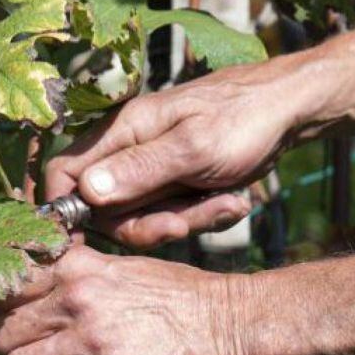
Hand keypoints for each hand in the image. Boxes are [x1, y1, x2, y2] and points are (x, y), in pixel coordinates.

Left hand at [0, 246, 244, 354]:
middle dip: (6, 353)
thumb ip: (85, 276)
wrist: (235, 327)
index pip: (9, 285)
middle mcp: (77, 298)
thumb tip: (51, 290)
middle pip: (4, 331)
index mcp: (80, 267)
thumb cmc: (187, 298)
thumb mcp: (129, 270)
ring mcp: (92, 341)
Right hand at [45, 55, 309, 248]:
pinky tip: (233, 202)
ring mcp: (152, 168)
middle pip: (107, 210)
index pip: (64, 172)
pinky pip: (173, 214)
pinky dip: (202, 215)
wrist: (291, 110)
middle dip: (149, 225)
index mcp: (122, 132)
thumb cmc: (244, 119)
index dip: (66, 210)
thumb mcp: (194, 148)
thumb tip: (85, 193)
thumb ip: (140, 171)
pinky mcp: (175, 183)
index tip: (85, 244)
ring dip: (186, 220)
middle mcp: (129, 150)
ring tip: (228, 203)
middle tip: (189, 221)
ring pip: (144, 217)